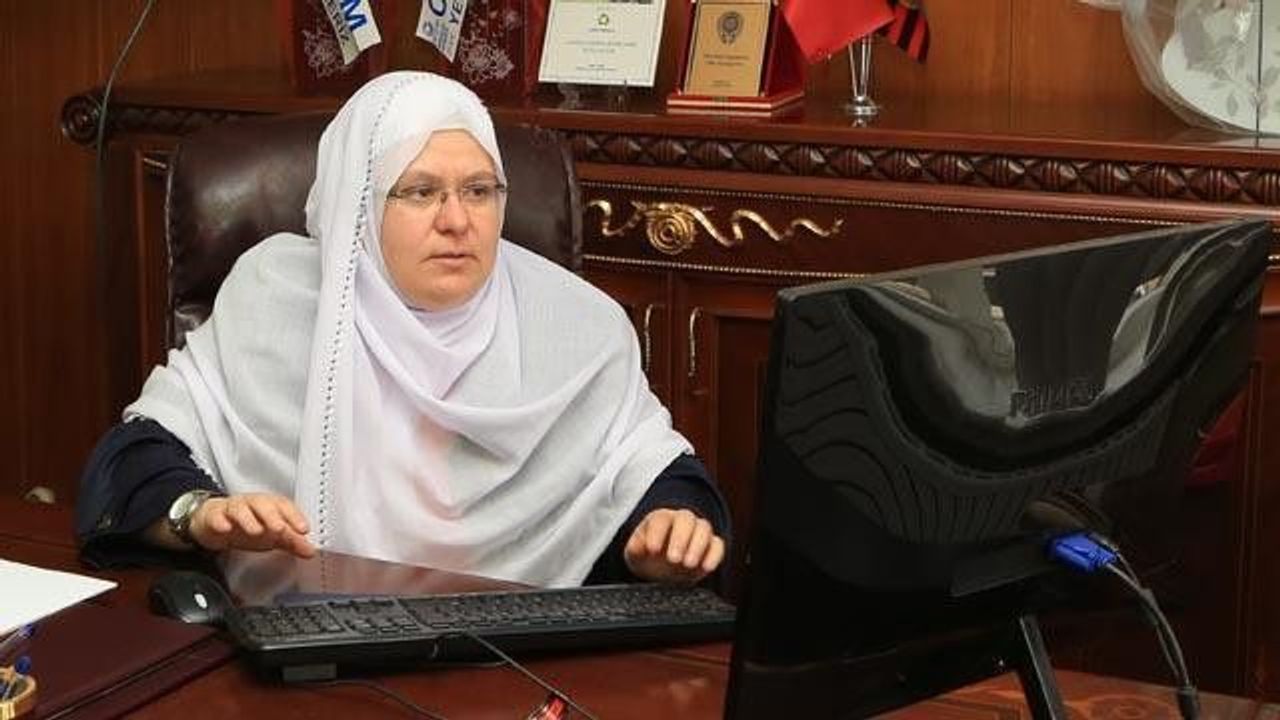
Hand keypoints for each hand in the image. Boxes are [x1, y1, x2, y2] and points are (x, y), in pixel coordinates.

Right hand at [188, 492, 315, 558]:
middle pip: (263, 504)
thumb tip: (310, 551)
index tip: (304, 529)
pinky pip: (216, 516)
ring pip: (240, 508)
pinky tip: (225, 528)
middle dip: (272, 516)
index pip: (284, 507)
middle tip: (280, 530)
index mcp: (269, 506)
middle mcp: (252, 504)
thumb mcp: (271, 535)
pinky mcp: (214, 516)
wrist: (215, 521)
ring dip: (248, 519)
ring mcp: (232, 509)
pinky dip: (220, 521)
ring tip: (255, 530)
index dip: (294, 516)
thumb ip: (291, 542)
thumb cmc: (248, 524)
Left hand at [623, 508, 724, 584]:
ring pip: (704, 528)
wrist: (663, 572)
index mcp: (660, 519)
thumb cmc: (647, 558)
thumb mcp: (635, 555)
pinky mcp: (712, 546)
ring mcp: (698, 532)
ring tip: (688, 565)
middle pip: (685, 518)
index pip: (661, 519)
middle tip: (672, 560)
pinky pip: (718, 545)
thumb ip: (635, 549)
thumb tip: (638, 547)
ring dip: (698, 546)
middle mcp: (681, 521)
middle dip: (680, 538)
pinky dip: (714, 555)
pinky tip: (705, 568)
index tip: (652, 550)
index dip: (657, 533)